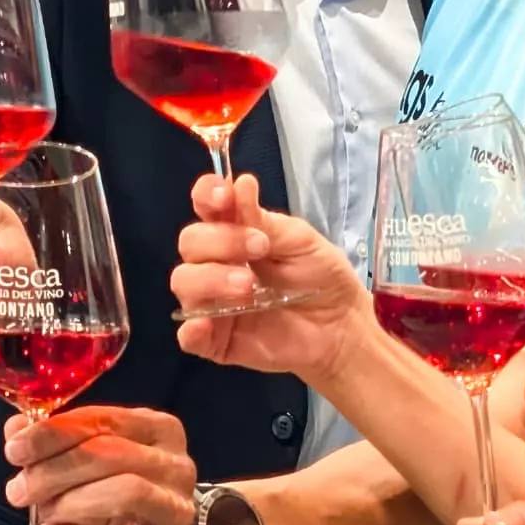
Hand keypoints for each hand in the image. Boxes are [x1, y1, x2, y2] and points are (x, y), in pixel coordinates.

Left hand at [7, 405, 205, 524]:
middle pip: (112, 454)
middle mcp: (176, 464)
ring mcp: (175, 510)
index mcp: (158, 429)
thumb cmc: (118, 499)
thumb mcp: (91, 463)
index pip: (103, 420)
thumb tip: (15, 429)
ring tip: (43, 513)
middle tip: (18, 490)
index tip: (14, 450)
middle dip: (55, 470)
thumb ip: (55, 442)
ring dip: (70, 502)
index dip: (53, 433)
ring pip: (124, 493)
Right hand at [171, 173, 365, 376]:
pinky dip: (192, 329)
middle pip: (190, 242)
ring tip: (249, 286)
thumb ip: (265, 221)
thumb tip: (240, 184)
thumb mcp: (300, 242)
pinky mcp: (216, 340)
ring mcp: (212, 302)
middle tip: (260, 248)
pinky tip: (206, 323)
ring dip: (211, 278)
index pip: (206, 206)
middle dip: (221, 240)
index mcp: (234, 232)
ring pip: (183, 282)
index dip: (207, 195)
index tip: (224, 197)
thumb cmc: (320, 278)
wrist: (341, 326)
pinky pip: (189, 336)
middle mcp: (216, 263)